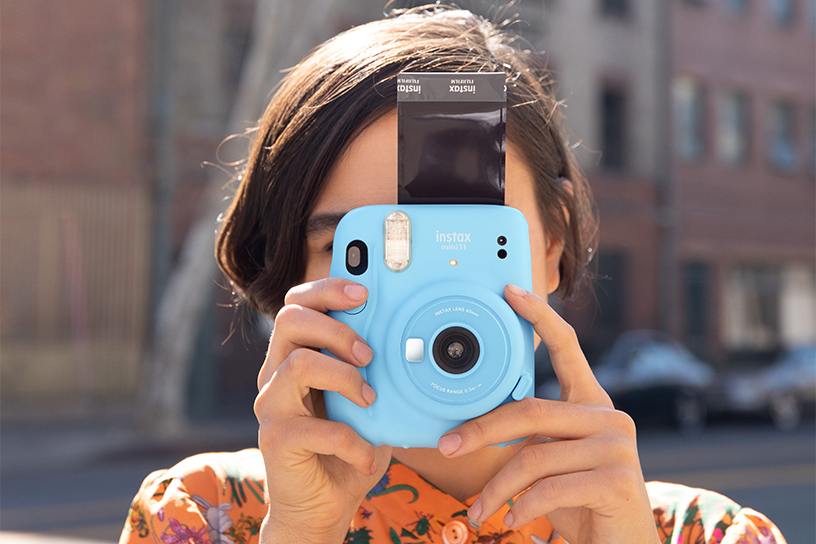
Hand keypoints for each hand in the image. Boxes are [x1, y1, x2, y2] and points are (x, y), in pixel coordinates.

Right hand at [254, 278, 391, 543]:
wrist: (323, 507)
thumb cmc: (347, 449)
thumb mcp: (367, 402)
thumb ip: (375, 372)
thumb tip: (414, 340)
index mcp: (294, 357)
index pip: (297, 304)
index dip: (327, 289)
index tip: (364, 292)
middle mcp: (275, 375)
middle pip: (289, 319)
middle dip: (337, 327)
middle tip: (369, 354)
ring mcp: (271, 406)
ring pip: (299, 362)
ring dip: (344, 377)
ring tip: (369, 400)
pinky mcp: (275, 440)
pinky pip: (315, 427)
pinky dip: (351, 441)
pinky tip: (366, 454)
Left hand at [437, 284, 658, 543]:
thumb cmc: (580, 502)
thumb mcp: (550, 460)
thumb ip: (528, 436)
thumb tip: (468, 428)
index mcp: (591, 404)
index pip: (568, 348)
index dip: (539, 316)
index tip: (510, 292)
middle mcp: (609, 417)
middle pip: (530, 410)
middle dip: (481, 430)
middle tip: (447, 446)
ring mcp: (618, 447)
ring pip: (533, 456)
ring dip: (496, 488)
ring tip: (478, 511)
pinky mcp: (619, 480)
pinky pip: (550, 488)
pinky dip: (521, 507)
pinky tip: (511, 521)